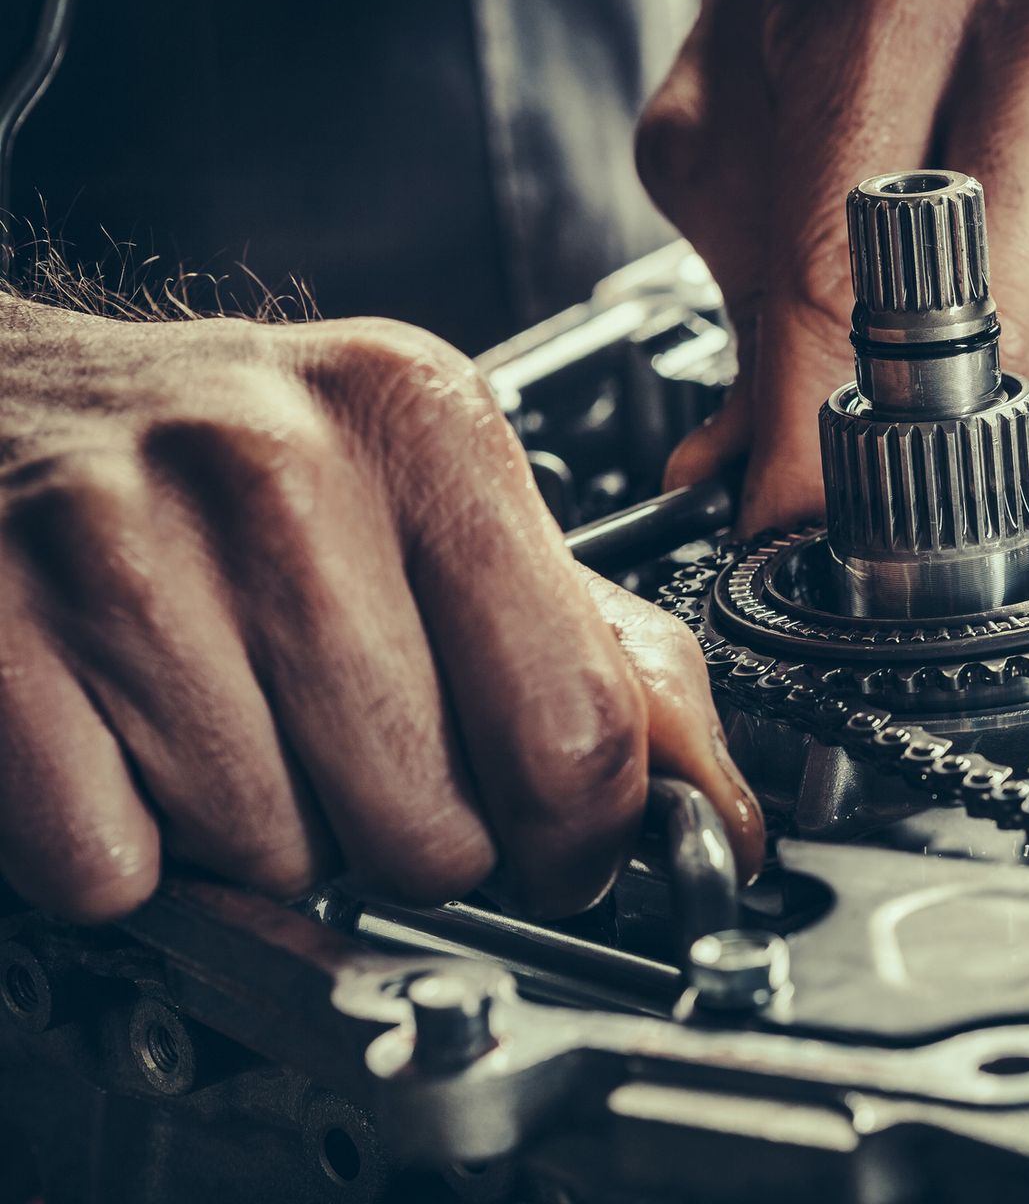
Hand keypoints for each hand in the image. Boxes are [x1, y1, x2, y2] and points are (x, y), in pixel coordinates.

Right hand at [0, 298, 762, 922]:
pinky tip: (132, 744)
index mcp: (428, 429)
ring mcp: (122, 546)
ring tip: (235, 722)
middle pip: (431, 826)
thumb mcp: (438, 497)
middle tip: (355, 755)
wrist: (5, 400)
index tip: (556, 853)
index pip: (577, 729)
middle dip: (408, 841)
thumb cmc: (235, 462)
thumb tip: (718, 803)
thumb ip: (592, 644)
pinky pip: (115, 867)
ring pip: (275, 857)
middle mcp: (281, 468)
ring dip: (264, 839)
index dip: (577, 840)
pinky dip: (128, 850)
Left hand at [638, 0, 1028, 532]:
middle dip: (925, 416)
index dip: (816, 420)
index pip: (851, 259)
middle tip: (882, 425)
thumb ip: (737, 295)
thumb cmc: (859, 11)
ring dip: (1021, 408)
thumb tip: (737, 476)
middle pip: (998, 326)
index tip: (793, 514)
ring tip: (970, 346)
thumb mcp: (737, 121)